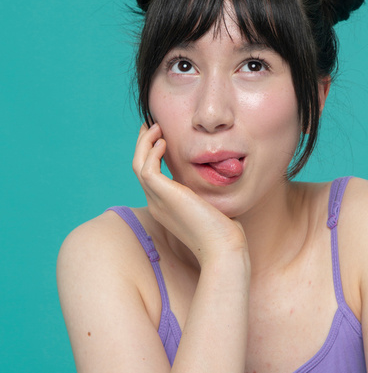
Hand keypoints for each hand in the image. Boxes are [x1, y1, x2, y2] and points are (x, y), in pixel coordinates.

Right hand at [133, 124, 247, 261]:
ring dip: (145, 143)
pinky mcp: (163, 196)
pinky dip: (152, 152)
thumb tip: (212, 175)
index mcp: (165, 207)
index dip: (152, 154)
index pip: (150, 176)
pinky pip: (147, 168)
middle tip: (152, 125)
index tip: (161, 138)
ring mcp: (157, 201)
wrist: (223, 247)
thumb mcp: (210, 205)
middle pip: (139, 167)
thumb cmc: (224, 231)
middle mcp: (156, 204)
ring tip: (156, 126)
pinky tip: (164, 142)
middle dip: (144, 144)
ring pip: (138, 165)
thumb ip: (204, 191)